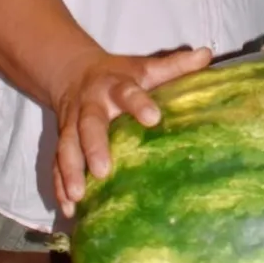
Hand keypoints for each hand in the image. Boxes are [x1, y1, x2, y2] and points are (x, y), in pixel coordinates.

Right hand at [51, 46, 212, 217]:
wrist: (73, 72)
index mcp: (114, 86)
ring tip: (78, 195)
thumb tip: (207, 54)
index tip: (154, 118)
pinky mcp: (62, 142)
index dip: (140, 104)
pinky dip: (59, 186)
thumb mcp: (146, 68)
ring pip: (66, 147)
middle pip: (89, 125)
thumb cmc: (120, 75)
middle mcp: (90, 106)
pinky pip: (56, 164)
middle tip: (104, 170)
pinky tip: (69, 208)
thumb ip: (175, 65)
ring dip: (70, 172)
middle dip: (94, 147)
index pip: (128, 93)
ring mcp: (71, 125)